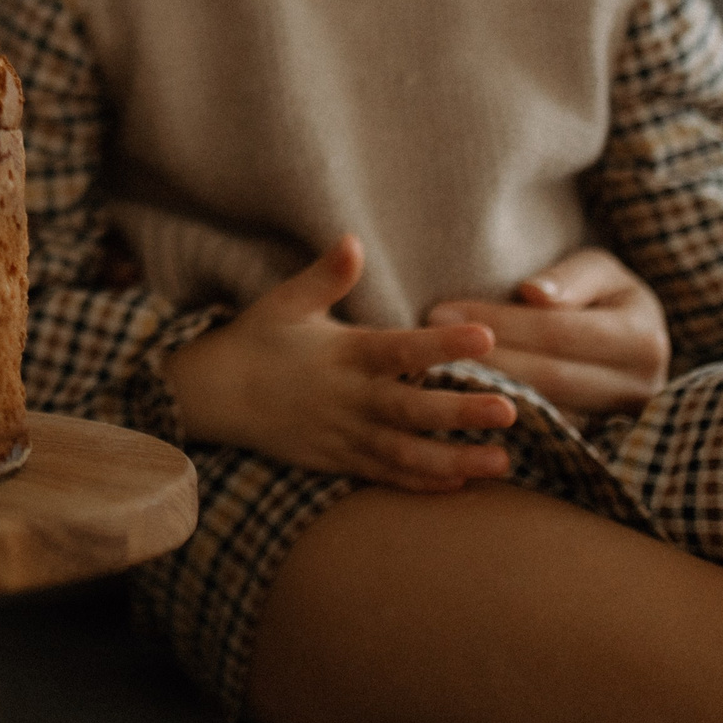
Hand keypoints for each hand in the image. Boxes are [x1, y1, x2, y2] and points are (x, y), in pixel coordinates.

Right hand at [161, 235, 517, 491]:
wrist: (213, 395)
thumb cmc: (257, 340)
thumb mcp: (287, 301)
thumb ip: (326, 276)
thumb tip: (353, 240)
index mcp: (341, 354)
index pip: (399, 349)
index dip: (442, 344)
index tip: (485, 335)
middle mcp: (346, 398)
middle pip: (410, 410)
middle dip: (460, 413)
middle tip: (510, 411)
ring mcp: (342, 434)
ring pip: (405, 453)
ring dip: (454, 459)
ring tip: (503, 461)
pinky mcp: (336, 460)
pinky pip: (385, 476)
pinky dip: (422, 482)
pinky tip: (460, 481)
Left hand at [427, 247, 670, 416]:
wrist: (635, 341)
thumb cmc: (603, 296)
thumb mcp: (598, 271)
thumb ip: (570, 278)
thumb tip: (534, 293)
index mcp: (640, 338)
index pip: (556, 332)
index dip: (498, 324)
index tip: (441, 312)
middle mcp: (639, 387)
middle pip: (547, 378)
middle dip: (483, 362)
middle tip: (425, 348)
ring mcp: (619, 423)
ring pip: (543, 413)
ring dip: (485, 396)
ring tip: (432, 377)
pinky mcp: (596, 444)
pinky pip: (544, 437)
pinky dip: (500, 422)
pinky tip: (458, 406)